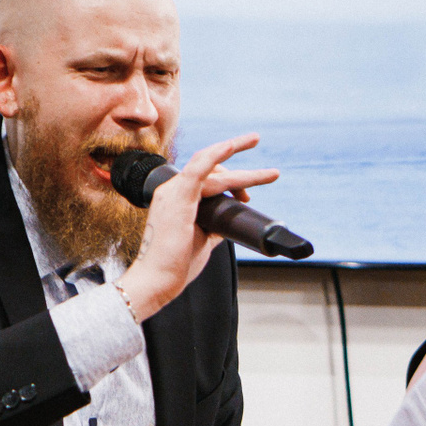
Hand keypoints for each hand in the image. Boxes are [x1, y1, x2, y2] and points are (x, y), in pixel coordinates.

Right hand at [118, 135, 279, 322]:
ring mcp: (173, 192)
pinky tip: (231, 146)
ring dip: (238, 157)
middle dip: (239, 163)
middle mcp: (172, 190)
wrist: (158, 279)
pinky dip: (215, 155)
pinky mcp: (178, 198)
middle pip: (210, 166)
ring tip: (263, 157)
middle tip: (267, 163)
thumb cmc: (176, 264)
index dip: (231, 181)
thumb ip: (216, 225)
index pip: (205, 176)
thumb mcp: (204, 239)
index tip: (247, 196)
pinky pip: (197, 169)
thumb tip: (232, 221)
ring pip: (210, 166)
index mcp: (177, 198)